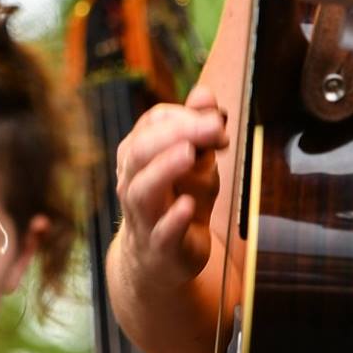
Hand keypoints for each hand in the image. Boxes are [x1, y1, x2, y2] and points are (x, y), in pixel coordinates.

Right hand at [113, 84, 229, 285]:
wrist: (162, 258)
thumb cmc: (179, 200)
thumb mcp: (195, 162)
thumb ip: (199, 129)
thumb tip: (205, 94)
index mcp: (139, 154)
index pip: (152, 123)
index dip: (186, 117)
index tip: (219, 121)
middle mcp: (133, 181)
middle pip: (140, 151)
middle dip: (176, 133)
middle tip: (213, 127)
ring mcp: (143, 215)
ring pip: (141, 190)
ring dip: (165, 169)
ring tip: (189, 154)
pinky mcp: (159, 247)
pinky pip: (161, 232)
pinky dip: (173, 218)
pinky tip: (188, 205)